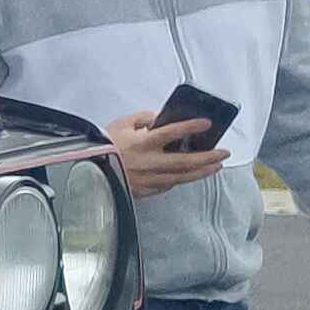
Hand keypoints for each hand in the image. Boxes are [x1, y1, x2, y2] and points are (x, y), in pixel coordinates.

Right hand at [108, 113, 222, 197]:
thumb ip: (143, 119)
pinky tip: (189, 176)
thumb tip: (160, 119)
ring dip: (201, 172)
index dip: (191, 127)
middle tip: (223, 153)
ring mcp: (146, 179)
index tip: (206, 123)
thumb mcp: (121, 124)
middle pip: (184, 161)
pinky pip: (166, 186)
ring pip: (180, 177)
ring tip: (215, 166)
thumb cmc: (102, 145)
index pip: (172, 133)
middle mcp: (147, 162)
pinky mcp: (143, 191)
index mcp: (141, 143)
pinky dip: (180, 180)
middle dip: (208, 157)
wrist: (86, 168)